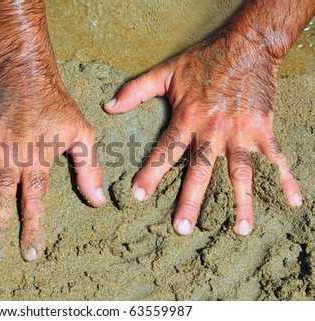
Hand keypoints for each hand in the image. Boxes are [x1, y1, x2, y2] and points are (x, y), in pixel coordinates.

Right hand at [0, 68, 104, 262]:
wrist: (26, 72)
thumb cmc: (56, 104)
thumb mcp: (81, 132)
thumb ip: (89, 167)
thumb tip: (98, 201)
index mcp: (37, 159)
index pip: (34, 200)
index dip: (32, 227)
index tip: (30, 252)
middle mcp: (10, 155)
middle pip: (1, 197)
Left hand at [104, 27, 301, 235]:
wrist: (246, 46)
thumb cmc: (204, 60)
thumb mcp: (165, 73)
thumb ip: (135, 91)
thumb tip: (108, 107)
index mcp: (187, 118)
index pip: (165, 151)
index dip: (150, 174)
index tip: (138, 196)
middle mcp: (212, 130)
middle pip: (200, 170)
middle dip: (190, 200)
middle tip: (182, 228)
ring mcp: (240, 131)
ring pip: (240, 172)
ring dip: (241, 201)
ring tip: (240, 229)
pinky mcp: (263, 129)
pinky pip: (276, 157)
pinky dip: (286, 178)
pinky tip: (292, 201)